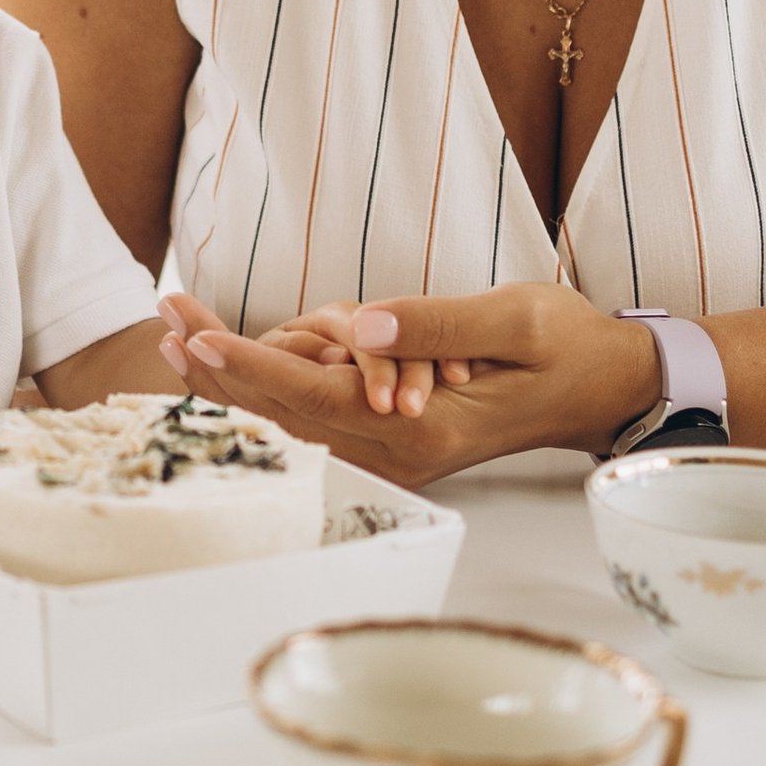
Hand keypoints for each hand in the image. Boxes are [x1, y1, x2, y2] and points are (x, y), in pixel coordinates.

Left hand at [157, 284, 660, 485]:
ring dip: (231, 375)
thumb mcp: (516, 319)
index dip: (251, 366)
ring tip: (172, 329)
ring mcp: (392, 450)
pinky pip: (313, 415)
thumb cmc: (567, 347)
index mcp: (423, 428)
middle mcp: (398, 450)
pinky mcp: (391, 437)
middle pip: (286, 413)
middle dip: (219, 365)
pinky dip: (265, 383)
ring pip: (290, 417)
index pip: (315, 397)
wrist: (603, 388)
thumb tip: (366, 325)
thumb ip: (438, 323)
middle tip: (162, 315)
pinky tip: (226, 357)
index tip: (196, 337)